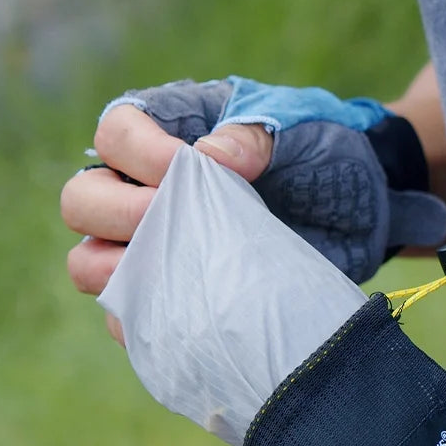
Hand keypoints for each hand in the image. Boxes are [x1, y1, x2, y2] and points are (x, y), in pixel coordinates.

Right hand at [96, 144, 366, 445]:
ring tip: (175, 271)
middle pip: (82, 201)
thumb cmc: (320, 151)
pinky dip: (145, 319)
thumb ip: (254, 134)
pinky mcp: (174, 294)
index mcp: (167, 129)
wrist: (363, 210)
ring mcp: (156, 244)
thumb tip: (209, 156)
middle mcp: (144, 187)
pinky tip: (189, 312)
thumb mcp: (296, 126)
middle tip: (174, 224)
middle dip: (118, 214)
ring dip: (120, 272)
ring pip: (90, 263)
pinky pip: (131, 315)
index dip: (138, 152)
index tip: (183, 167)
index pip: (116, 133)